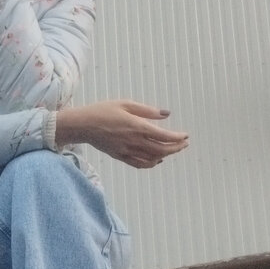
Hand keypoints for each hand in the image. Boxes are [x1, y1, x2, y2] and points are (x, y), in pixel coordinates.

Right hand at [54, 100, 188, 168]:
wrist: (83, 125)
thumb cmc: (103, 111)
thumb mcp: (126, 104)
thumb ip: (147, 110)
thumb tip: (166, 114)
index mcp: (137, 126)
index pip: (163, 135)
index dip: (177, 137)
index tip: (185, 136)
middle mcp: (134, 141)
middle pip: (161, 149)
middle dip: (176, 148)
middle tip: (184, 144)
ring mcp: (127, 151)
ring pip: (152, 158)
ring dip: (166, 156)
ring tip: (173, 150)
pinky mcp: (120, 157)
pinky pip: (140, 164)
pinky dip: (151, 164)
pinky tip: (157, 159)